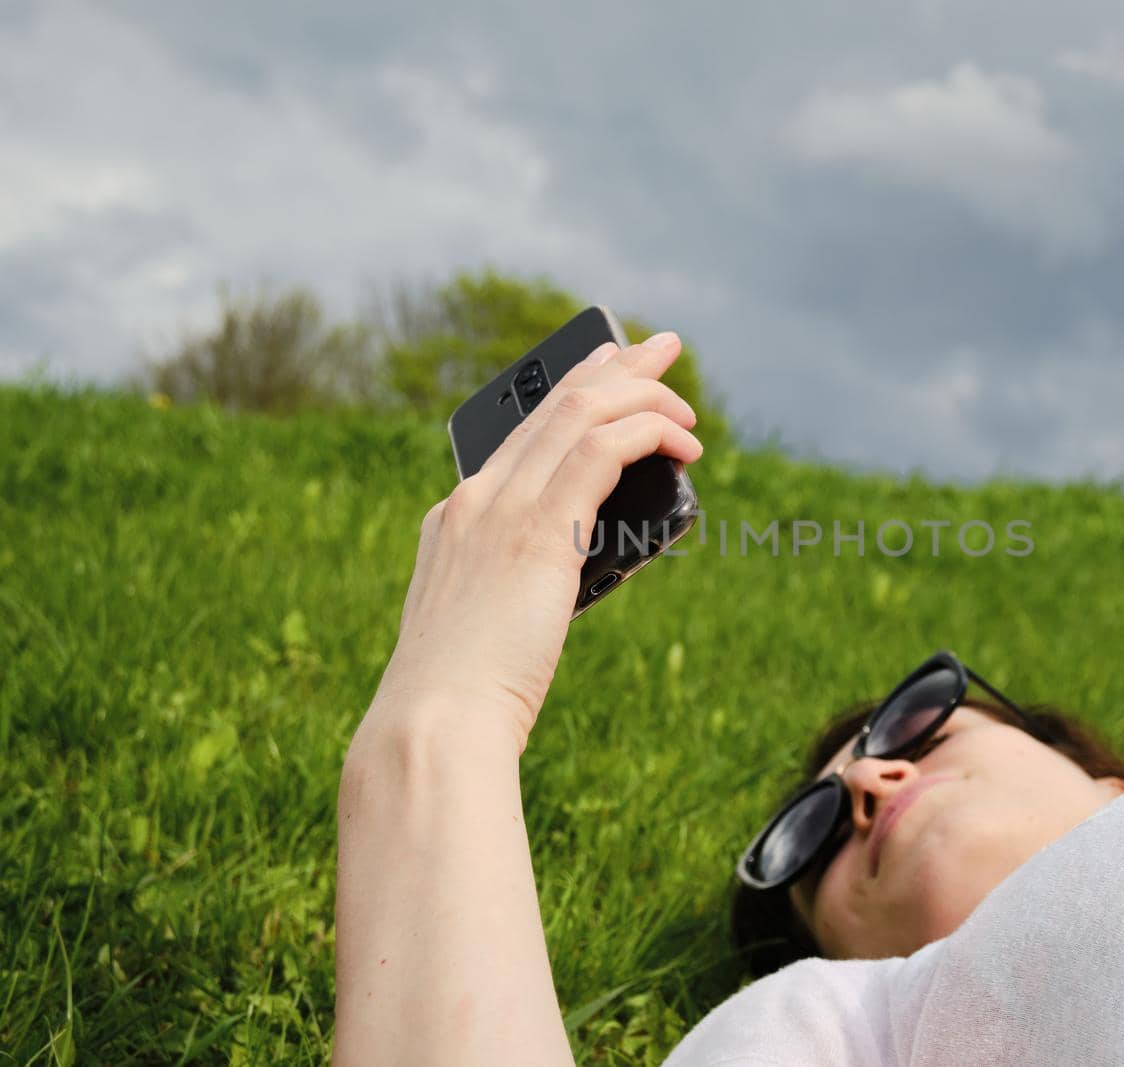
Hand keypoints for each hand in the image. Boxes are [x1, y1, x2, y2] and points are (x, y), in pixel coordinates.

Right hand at [363, 332, 700, 753]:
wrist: (432, 725)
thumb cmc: (461, 699)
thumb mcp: (491, 624)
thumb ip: (526, 586)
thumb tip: (581, 568)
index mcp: (457, 518)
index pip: (522, 433)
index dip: (572, 391)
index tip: (609, 369)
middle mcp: (475, 500)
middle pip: (555, 407)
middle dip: (615, 368)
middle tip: (662, 349)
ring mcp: (501, 509)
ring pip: (582, 414)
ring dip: (644, 397)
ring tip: (687, 408)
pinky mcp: (539, 531)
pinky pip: (604, 451)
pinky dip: (648, 433)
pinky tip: (682, 444)